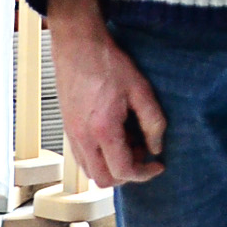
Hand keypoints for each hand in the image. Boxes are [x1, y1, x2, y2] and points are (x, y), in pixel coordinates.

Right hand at [46, 0, 168, 187]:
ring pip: (91, 171)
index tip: (158, 164)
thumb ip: (153, 121)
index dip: (144, 173)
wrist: (78, 46)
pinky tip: (115, 134)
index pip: (123, 171)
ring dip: (113, 166)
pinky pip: (83, 157)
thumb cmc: (107, 63)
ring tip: (130, 140)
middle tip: (143, 151)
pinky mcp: (68, 129)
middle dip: (128, 173)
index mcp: (102, 130)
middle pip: (104, 179)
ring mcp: (72, 135)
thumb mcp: (140, 89)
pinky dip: (101, 156)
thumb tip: (156, 147)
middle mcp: (82, 138)